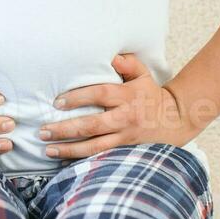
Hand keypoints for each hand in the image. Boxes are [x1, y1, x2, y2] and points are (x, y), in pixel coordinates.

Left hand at [36, 52, 194, 159]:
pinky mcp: (126, 153)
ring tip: (48, 150)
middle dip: (66, 129)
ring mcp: (126, 138)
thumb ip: (128, 63)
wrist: (176, 121)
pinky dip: (83, 161)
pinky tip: (66, 162)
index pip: (100, 94)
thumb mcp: (144, 74)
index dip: (78, 98)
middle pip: (92, 125)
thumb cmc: (152, 95)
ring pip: (94, 147)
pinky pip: (102, 159)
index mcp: (128, 96)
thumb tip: (111, 56)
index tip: (57, 102)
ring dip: (70, 150)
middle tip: (43, 131)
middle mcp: (125, 118)